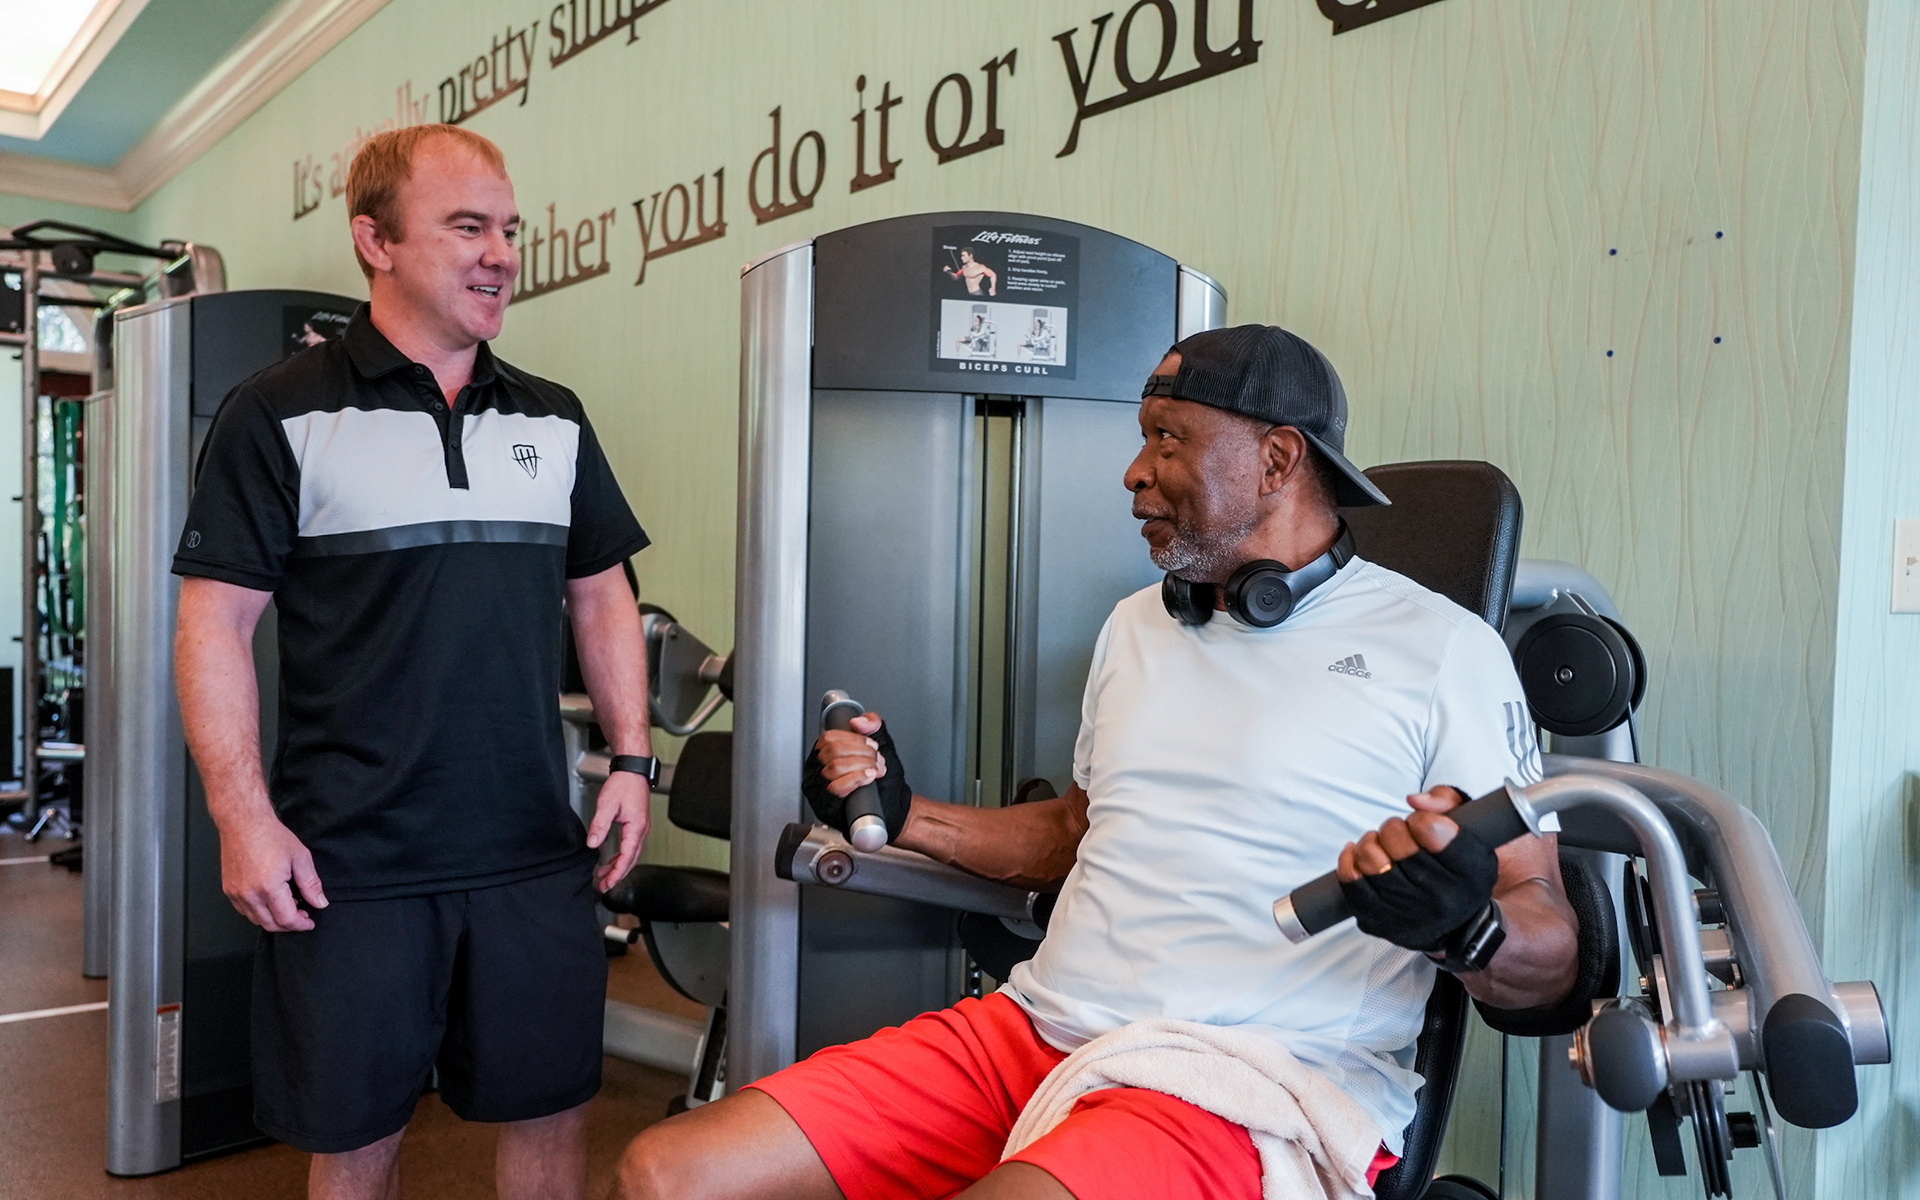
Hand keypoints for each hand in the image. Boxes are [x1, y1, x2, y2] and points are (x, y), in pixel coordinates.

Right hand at [220, 811, 326, 931]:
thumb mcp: (300, 857)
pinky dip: (259, 912)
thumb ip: (311, 884)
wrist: (243, 823)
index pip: (286, 920)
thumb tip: (320, 902)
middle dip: (289, 925)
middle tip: (302, 914)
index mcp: (269, 888)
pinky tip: (270, 901)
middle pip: (270, 925)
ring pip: (256, 920)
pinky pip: (244, 911)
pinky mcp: (228, 890)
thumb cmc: (270, 836)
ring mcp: (236, 893)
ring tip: (288, 905)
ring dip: (273, 919)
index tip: (309, 922)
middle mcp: (249, 895)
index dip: (301, 924)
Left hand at [590, 770, 651, 891]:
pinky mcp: (637, 826)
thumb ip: (600, 825)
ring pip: (632, 855)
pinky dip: (621, 857)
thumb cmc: (624, 784)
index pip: (627, 857)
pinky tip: (611, 860)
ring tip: (604, 877)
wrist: (633, 771)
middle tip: (604, 886)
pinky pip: (631, 847)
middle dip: (618, 875)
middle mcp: (642, 831)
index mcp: (636, 827)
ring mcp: (641, 829)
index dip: (617, 872)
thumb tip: (593, 843)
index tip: (607, 883)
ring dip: (619, 867)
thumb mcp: (607, 804)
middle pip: (631, 860)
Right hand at [801, 711, 911, 839]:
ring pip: (834, 767)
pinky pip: (835, 788)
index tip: (872, 745)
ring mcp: (819, 788)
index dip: (854, 739)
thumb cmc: (883, 780)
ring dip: (862, 766)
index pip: (829, 737)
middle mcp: (819, 769)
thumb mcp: (882, 746)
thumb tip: (860, 721)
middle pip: (833, 751)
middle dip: (862, 753)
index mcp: (826, 753)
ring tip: (875, 770)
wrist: (892, 807)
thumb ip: (873, 725)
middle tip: (877, 760)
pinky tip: (868, 777)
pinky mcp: (826, 805)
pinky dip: (856, 779)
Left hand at [1336, 786, 1498, 952]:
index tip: (1420, 824)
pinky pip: (1351, 881)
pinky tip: (1357, 853)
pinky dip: (1349, 859)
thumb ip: (1446, 801)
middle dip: (1393, 828)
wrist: (1454, 925)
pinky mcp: (1379, 921)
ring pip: (1371, 860)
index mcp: (1470, 871)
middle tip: (1398, 832)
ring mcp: (1408, 913)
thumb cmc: (1456, 868)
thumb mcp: (1470, 830)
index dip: (1419, 819)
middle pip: (1398, 842)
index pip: (1430, 829)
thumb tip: (1414, 800)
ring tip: (1379, 843)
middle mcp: (1442, 897)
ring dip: (1370, 842)